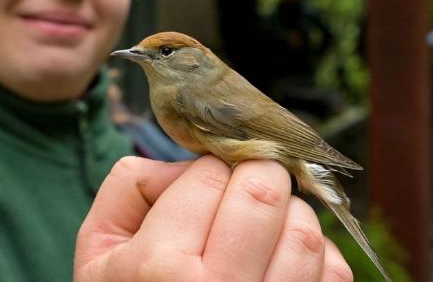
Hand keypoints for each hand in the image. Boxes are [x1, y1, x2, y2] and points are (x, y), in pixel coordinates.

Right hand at [74, 155, 352, 281]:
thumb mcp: (99, 247)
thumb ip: (131, 186)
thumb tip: (189, 161)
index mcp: (159, 265)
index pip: (208, 174)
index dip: (206, 172)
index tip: (201, 190)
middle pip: (262, 192)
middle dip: (254, 176)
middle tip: (242, 187)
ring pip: (304, 229)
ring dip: (287, 214)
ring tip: (261, 227)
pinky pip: (332, 271)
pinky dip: (313, 254)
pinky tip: (281, 258)